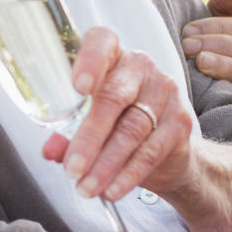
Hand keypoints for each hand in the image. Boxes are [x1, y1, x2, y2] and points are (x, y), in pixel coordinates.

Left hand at [43, 26, 194, 202]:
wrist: (167, 149)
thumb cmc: (116, 125)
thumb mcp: (88, 126)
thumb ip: (66, 135)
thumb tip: (50, 149)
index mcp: (112, 56)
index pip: (102, 42)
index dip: (90, 61)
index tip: (77, 88)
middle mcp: (141, 67)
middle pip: (113, 98)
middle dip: (89, 138)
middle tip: (72, 168)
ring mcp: (165, 92)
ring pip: (132, 130)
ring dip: (106, 164)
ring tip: (86, 187)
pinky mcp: (181, 121)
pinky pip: (151, 151)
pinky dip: (128, 174)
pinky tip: (112, 190)